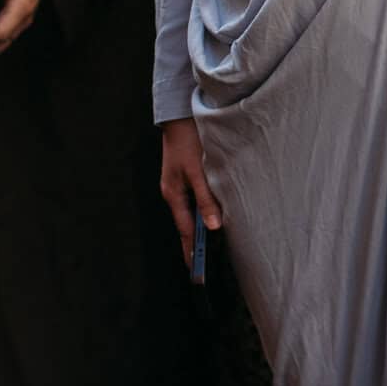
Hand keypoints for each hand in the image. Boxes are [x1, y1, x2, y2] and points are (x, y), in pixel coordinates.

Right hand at [160, 115, 222, 265]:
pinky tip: (212, 216)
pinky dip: (203, 211)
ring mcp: (180, 185)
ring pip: (192, 212)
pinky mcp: (187, 177)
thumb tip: (213, 225)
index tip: (195, 270)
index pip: (185, 231)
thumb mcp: (198, 172)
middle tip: (203, 265)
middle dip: (195, 244)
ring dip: (201, 228)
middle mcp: (174, 192)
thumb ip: (206, 199)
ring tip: (210, 247)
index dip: (191, 251)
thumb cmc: (188, 141)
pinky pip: (195, 201)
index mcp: (173, 195)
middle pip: (187, 224)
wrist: (181, 115)